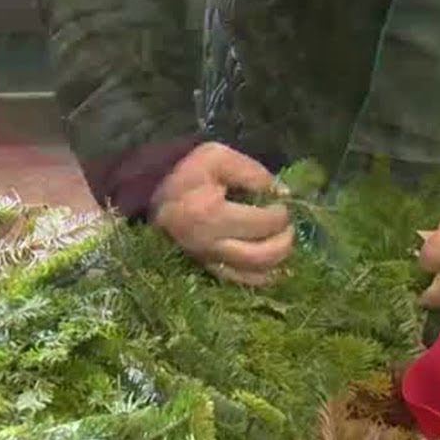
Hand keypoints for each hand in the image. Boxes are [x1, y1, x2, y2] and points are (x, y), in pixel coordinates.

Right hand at [151, 142, 294, 286]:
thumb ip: (251, 171)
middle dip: (284, 241)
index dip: (281, 214)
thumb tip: (281, 192)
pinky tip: (272, 267)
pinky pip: (240, 282)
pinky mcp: (205, 270)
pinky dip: (261, 277)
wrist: (151, 196)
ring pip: (253, 274)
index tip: (282, 203)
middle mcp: (208, 244)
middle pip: (261, 254)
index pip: (262, 222)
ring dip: (277, 262)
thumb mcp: (216, 157)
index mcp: (209, 213)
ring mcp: (206, 261)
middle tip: (287, 227)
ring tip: (281, 243)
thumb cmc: (186, 174)